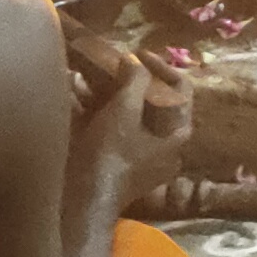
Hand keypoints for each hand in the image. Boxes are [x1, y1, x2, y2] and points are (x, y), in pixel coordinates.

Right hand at [65, 41, 192, 207]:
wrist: (83, 202)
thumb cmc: (111, 155)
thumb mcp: (124, 110)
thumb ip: (135, 80)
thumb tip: (135, 60)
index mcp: (176, 136)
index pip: (182, 91)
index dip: (161, 67)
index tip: (138, 54)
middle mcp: (165, 149)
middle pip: (155, 104)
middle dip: (131, 81)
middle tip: (114, 64)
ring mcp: (142, 160)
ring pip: (130, 117)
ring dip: (110, 94)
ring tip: (87, 75)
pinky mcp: (119, 166)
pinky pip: (113, 131)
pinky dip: (98, 113)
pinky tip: (74, 95)